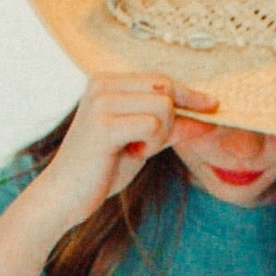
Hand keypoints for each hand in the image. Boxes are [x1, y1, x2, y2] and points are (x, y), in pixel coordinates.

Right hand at [30, 73, 218, 234]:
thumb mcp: (140, 143)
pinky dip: (151, 144)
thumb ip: (168, 128)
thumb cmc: (100, 170)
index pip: (160, 80)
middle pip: (165, 89)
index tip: (212, 105)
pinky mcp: (104, 124)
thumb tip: (205, 119)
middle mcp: (102, 84)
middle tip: (147, 146)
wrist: (63, 196)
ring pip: (163, 107)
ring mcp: (102, 102)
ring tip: (136, 150)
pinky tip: (130, 155)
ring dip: (160, 136)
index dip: (188, 94)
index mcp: (107, 82)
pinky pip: (153, 126)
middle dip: (172, 119)